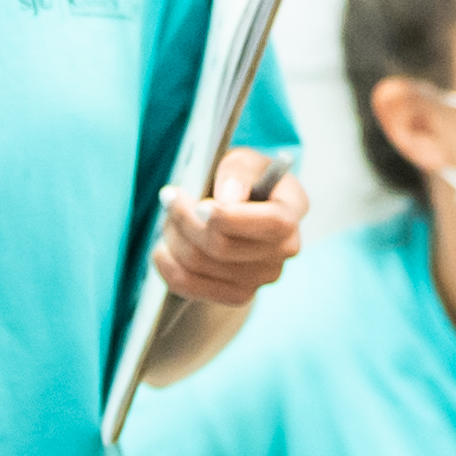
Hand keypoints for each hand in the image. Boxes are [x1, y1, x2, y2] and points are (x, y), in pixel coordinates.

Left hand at [154, 146, 305, 307]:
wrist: (240, 209)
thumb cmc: (242, 179)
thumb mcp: (242, 160)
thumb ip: (238, 171)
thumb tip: (229, 197)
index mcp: (294, 209)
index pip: (271, 224)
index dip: (232, 218)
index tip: (199, 205)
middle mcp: (286, 248)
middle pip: (225, 247)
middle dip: (187, 220)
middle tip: (170, 197)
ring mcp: (263, 276)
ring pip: (203, 264)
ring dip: (175, 237)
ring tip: (168, 217)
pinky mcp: (240, 294)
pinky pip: (193, 287)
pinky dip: (169, 268)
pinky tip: (162, 250)